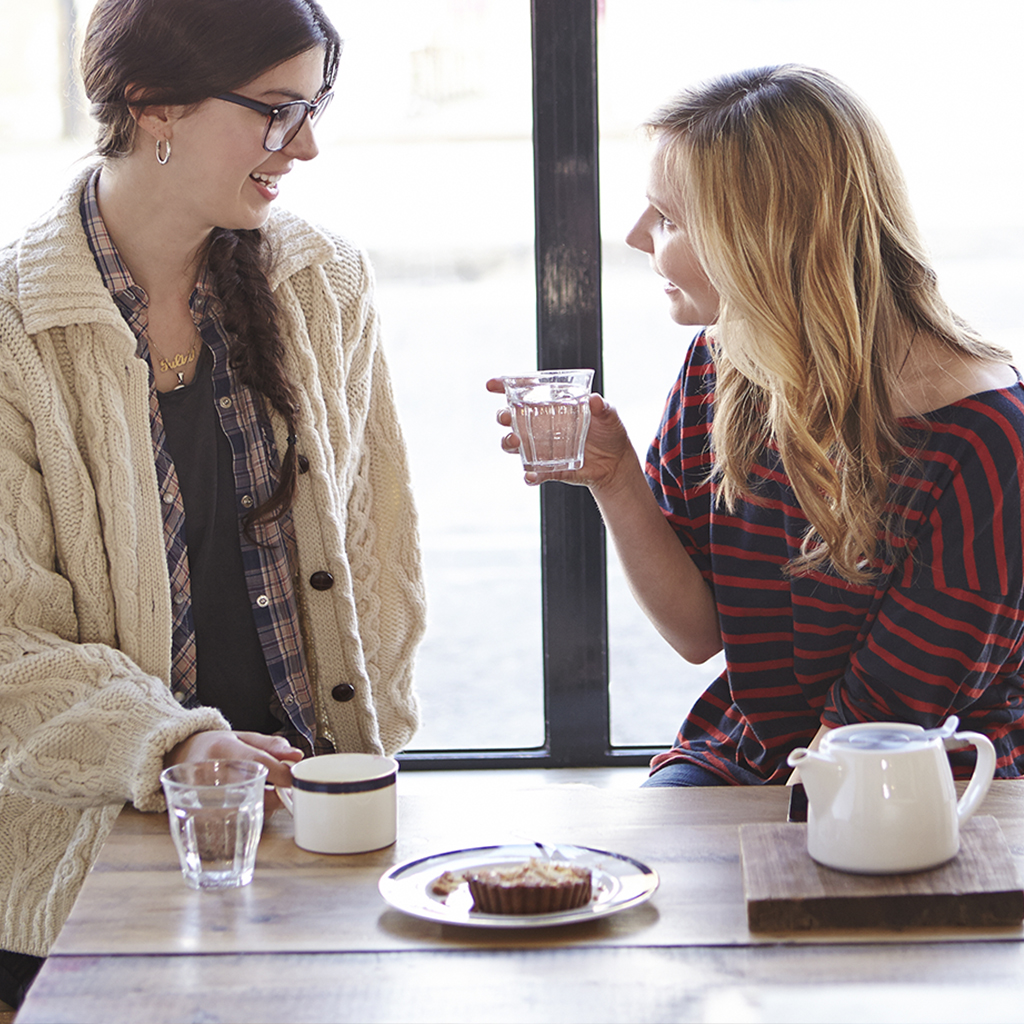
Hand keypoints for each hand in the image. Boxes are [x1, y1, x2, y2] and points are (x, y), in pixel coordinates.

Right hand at [163, 730, 303, 809]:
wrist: (177, 754)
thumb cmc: (214, 746)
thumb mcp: (242, 737)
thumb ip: (271, 745)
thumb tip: (297, 756)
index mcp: (222, 747)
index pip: (257, 762)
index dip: (281, 773)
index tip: (294, 778)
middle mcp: (209, 770)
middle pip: (250, 788)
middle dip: (274, 795)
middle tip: (282, 792)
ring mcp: (200, 793)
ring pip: (241, 808)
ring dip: (261, 806)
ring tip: (263, 795)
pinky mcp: (195, 811)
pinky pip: (228, 819)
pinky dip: (244, 815)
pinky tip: (246, 805)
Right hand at [485, 378, 636, 492]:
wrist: (616, 463)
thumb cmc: (609, 432)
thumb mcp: (609, 416)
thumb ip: (603, 408)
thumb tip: (595, 400)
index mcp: (551, 406)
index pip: (523, 393)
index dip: (504, 387)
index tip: (491, 385)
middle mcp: (540, 426)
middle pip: (510, 418)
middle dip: (503, 416)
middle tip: (506, 417)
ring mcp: (541, 448)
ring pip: (514, 445)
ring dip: (508, 442)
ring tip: (514, 440)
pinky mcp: (548, 469)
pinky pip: (533, 474)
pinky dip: (530, 476)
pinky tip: (531, 476)